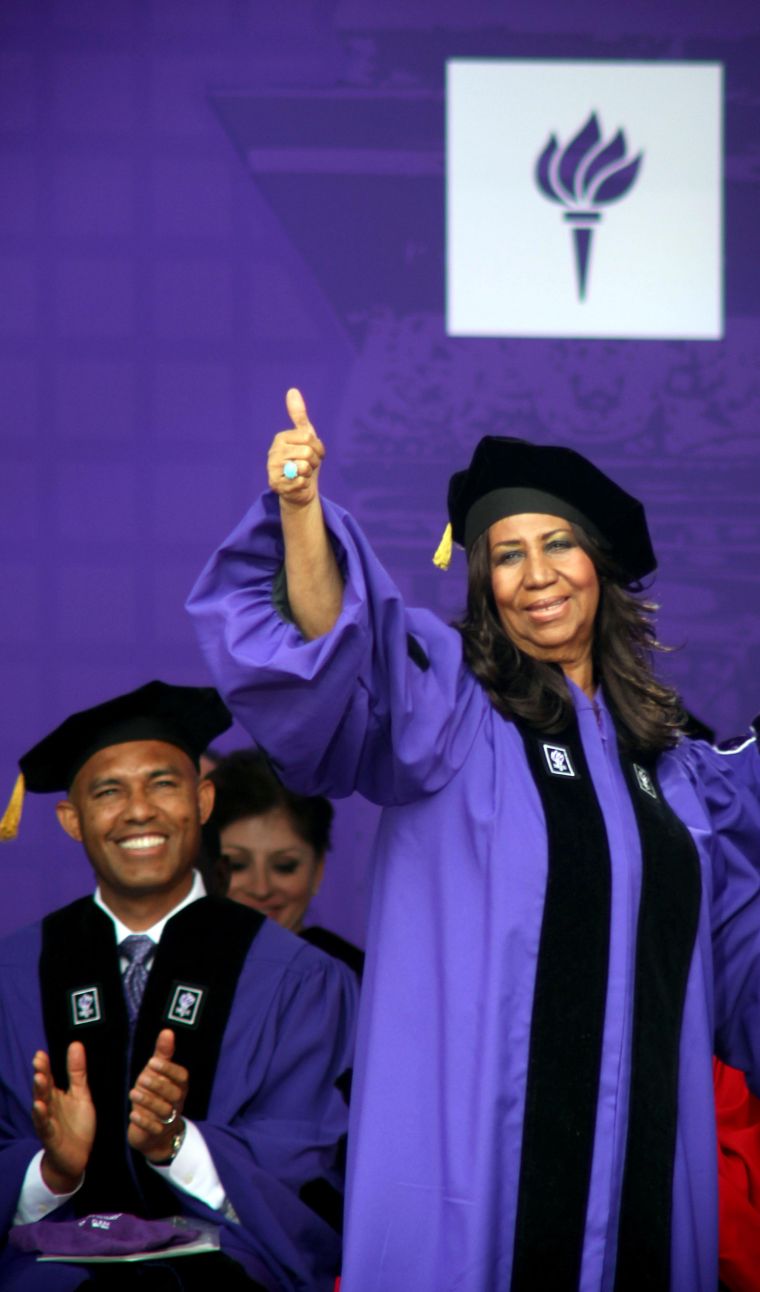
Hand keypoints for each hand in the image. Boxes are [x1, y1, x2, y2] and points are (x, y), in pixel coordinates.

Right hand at [32, 1044, 94, 1193]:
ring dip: (39, 1092)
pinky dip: (42, 1115)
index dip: (44, 1066)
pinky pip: (45, 1125)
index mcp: (55, 1095)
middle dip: (40, 1074)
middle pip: (43, 1088)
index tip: (40, 1053)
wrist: (77, 1157)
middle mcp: (49, 1106)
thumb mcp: (80, 1094)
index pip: (49, 1077)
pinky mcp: (51, 1136)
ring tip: (39, 1078)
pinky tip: (39, 1106)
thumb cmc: (76, 1124)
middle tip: (38, 1060)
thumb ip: (77, 1072)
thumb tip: (75, 1044)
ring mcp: (48, 1121)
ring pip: (41, 1104)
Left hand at [128, 1030, 188, 1162]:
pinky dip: (143, 1121)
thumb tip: (167, 1031)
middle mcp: (177, 1102)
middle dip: (157, 1085)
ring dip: (147, 1101)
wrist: (156, 1132)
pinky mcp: (156, 1133)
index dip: (168, 1069)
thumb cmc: (157, 1094)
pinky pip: (153, 1127)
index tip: (152, 1062)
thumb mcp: (158, 1073)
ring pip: (162, 1110)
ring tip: (133, 1093)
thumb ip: (163, 1053)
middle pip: (173, 1093)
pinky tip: (133, 1114)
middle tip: (141, 1078)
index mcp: (180, 1085)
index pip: (181, 1076)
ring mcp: (168, 1119)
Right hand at [267, 388, 325, 508]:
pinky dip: (304, 484)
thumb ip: (299, 415)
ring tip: (303, 474)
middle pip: (307, 452)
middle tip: (308, 466)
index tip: (314, 453)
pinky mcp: (276, 485)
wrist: (301, 488)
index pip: (309, 437)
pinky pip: (300, 481)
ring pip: (304, 467)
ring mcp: (272, 469)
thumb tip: (292, 390)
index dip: (318, 448)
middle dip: (314, 461)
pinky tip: (298, 484)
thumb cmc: (304, 460)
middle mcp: (273, 452)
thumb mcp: (305, 437)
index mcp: (281, 438)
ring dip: (309, 473)